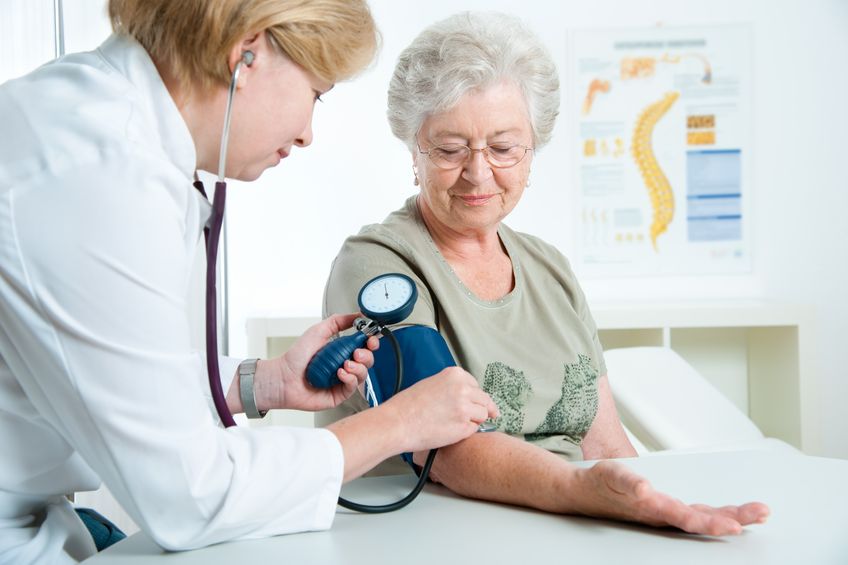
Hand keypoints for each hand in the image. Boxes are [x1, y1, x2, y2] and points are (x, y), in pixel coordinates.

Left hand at [272, 314, 378, 410]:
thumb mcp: (318, 331)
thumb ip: (338, 321)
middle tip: (356, 353)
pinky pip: (353, 387)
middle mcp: (344, 365)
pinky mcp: (339, 394)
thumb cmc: (296, 357)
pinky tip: (341, 374)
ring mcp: (342, 381)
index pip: (364, 347)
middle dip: (366, 355)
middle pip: (368, 361)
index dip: (371, 343)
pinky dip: (350, 379)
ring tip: (345, 364)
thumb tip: (357, 315)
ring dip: (358, 368)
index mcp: (341, 351)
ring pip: (363, 375)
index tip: (370, 339)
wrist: (283, 377)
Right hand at [384, 366, 498, 452]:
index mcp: (454, 375)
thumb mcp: (431, 384)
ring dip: (474, 420)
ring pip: (483, 415)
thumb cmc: (407, 407)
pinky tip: (451, 431)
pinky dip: (466, 432)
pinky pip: (474, 430)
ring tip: (455, 423)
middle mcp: (462, 389)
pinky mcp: (464, 427)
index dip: (474, 395)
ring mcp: (465, 408)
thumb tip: (465, 395)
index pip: (476, 385)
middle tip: (475, 416)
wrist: (397, 423)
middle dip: (480, 408)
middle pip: (484, 399)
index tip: (476, 401)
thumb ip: (451, 387)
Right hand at [567, 460, 769, 535]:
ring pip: (703, 517)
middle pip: (704, 519)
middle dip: (734, 518)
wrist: (583, 493)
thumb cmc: (599, 484)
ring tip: (755, 514)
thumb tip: (645, 489)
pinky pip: (696, 513)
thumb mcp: (611, 476)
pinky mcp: (664, 508)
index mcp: (654, 508)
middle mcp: (664, 514)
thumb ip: (628, 482)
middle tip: (761, 513)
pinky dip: (716, 514)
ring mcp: (665, 513)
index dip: (713, 523)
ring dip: (730, 517)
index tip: (735, 525)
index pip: (689, 518)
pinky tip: (730, 517)